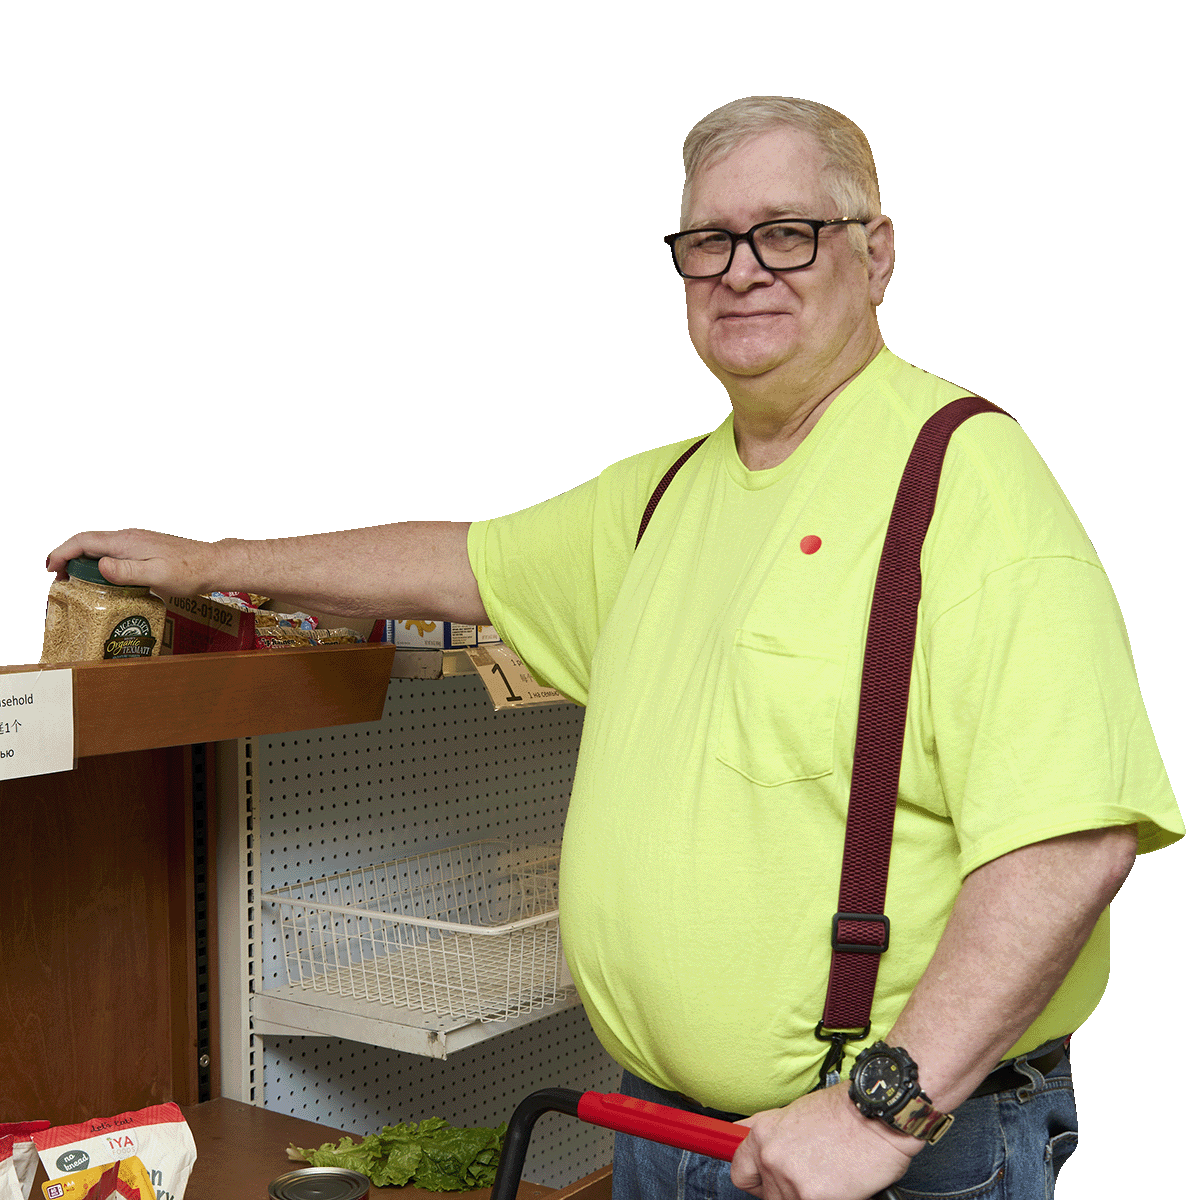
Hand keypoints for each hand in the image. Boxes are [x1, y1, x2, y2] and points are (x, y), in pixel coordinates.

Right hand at [46, 528, 226, 597]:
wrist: (214, 564)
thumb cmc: (190, 571)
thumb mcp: (157, 575)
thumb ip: (127, 571)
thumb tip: (100, 566)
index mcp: (126, 541)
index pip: (84, 541)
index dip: (62, 552)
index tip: (50, 568)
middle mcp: (128, 538)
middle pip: (88, 543)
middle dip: (67, 559)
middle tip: (59, 581)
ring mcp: (136, 543)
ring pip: (100, 548)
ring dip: (82, 562)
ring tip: (74, 582)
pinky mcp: (144, 550)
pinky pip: (113, 554)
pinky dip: (99, 564)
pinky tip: (102, 579)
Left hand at [729, 1083, 916, 1199]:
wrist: (876, 1114)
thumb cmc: (842, 1112)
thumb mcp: (793, 1112)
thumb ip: (770, 1134)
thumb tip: (749, 1142)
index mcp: (763, 1134)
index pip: (739, 1172)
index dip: (755, 1179)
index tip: (765, 1180)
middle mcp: (771, 1157)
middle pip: (767, 1195)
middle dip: (786, 1190)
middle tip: (809, 1176)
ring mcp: (791, 1180)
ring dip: (806, 1196)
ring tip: (827, 1176)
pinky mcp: (814, 1198)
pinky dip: (827, 1199)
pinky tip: (839, 1185)